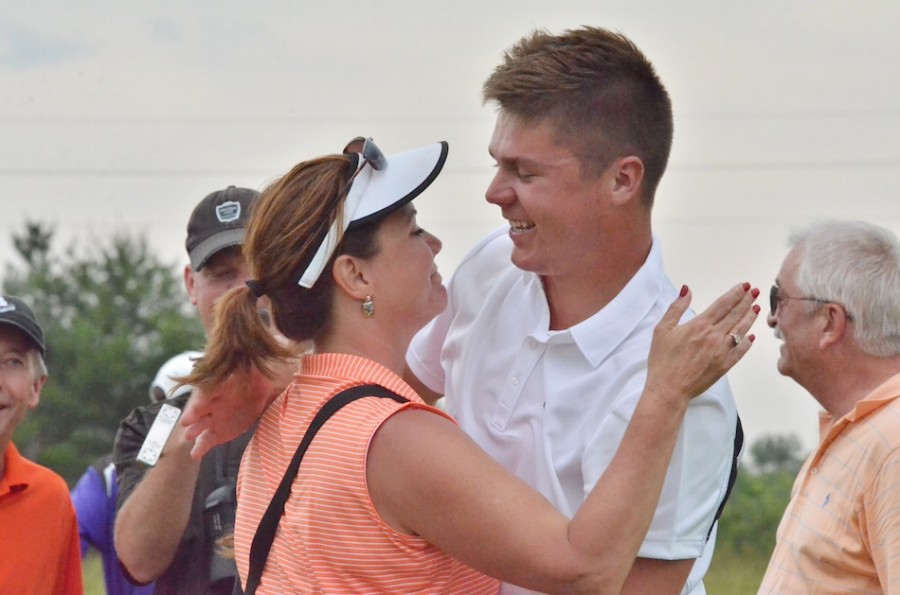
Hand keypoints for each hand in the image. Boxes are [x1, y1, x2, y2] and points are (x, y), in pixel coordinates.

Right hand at [181, 360, 295, 459]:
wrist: (260, 389)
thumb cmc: (255, 377)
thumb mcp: (254, 371)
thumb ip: (251, 372)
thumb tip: (255, 367)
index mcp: (218, 385)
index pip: (207, 391)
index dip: (201, 399)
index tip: (197, 407)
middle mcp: (212, 402)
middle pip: (200, 409)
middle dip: (194, 415)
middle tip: (188, 423)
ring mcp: (213, 418)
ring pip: (201, 426)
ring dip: (195, 431)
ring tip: (189, 437)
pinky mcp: (219, 431)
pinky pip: (207, 440)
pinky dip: (201, 447)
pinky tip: (195, 454)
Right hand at [645, 283, 757, 404]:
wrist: (669, 389)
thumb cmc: (662, 360)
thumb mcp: (662, 330)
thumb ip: (676, 308)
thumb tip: (687, 290)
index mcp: (699, 325)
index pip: (722, 305)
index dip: (735, 294)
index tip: (744, 286)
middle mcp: (714, 336)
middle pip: (734, 315)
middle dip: (746, 301)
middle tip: (755, 292)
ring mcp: (722, 351)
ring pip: (740, 330)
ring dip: (749, 318)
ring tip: (756, 308)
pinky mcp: (725, 365)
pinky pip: (740, 351)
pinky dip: (747, 342)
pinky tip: (751, 336)